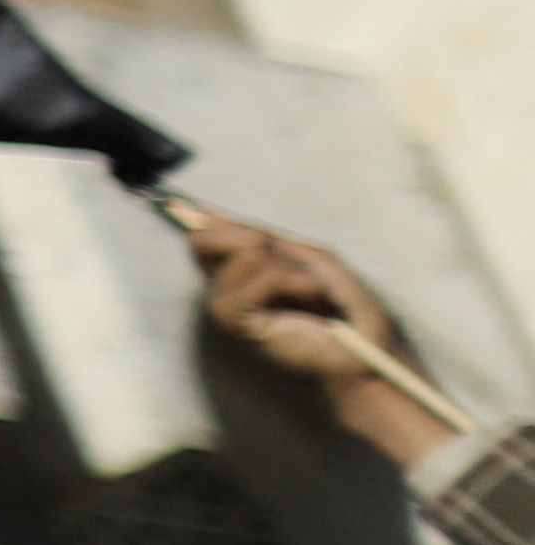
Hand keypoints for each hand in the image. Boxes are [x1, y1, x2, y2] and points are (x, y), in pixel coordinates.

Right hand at [189, 204, 456, 465]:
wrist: (368, 343)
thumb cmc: (343, 303)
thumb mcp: (307, 256)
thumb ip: (260, 236)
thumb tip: (205, 211)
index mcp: (240, 271)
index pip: (203, 237)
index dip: (197, 218)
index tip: (176, 201)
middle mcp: (226, 288)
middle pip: (201, 242)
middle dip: (244, 237)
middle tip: (279, 255)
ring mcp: (229, 308)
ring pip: (239, 257)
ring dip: (285, 265)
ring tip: (310, 287)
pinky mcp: (240, 325)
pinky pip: (256, 282)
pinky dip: (289, 280)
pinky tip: (310, 293)